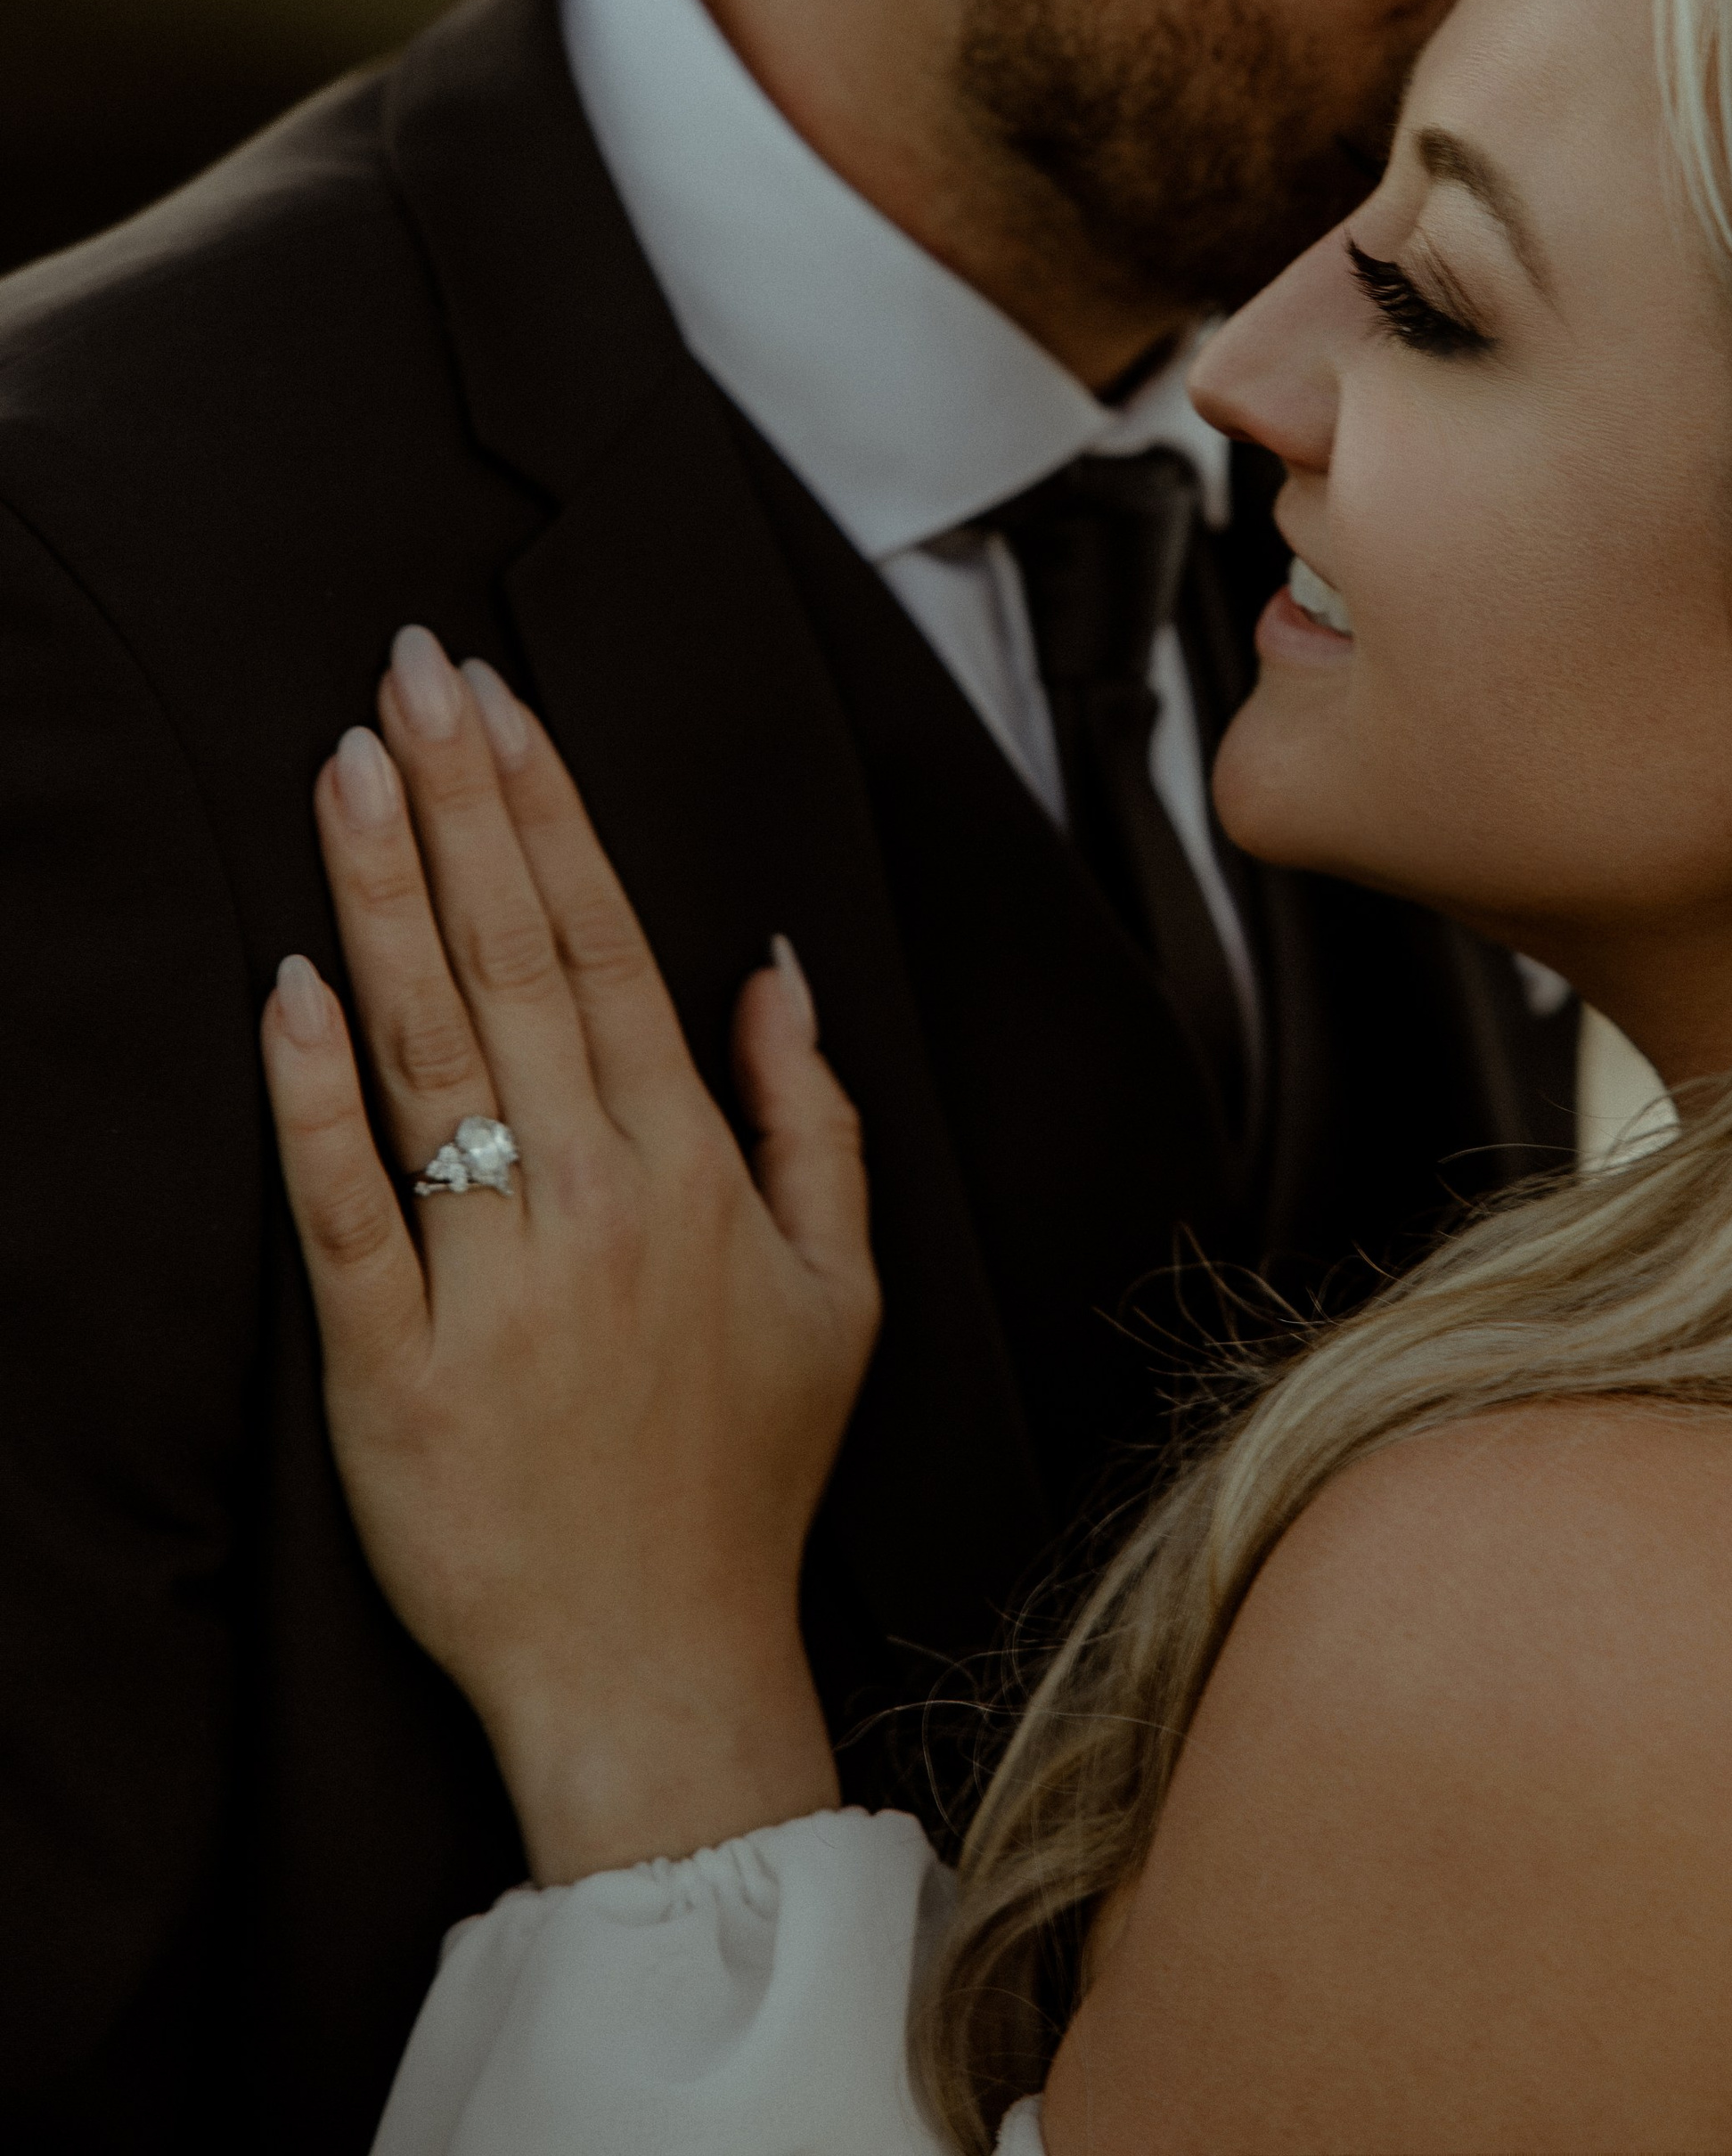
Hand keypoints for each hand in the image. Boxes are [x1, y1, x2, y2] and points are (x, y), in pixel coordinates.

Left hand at [259, 627, 879, 1882]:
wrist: (656, 1666)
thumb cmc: (744, 1475)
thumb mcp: (840, 1288)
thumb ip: (817, 1116)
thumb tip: (775, 966)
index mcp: (691, 1169)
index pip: (607, 947)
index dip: (550, 813)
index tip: (503, 703)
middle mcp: (592, 1199)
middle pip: (513, 960)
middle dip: (461, 799)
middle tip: (411, 668)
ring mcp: (489, 1278)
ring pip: (428, 1051)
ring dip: (384, 896)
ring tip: (346, 764)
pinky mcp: (389, 1366)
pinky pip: (345, 1209)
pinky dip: (311, 1101)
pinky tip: (287, 989)